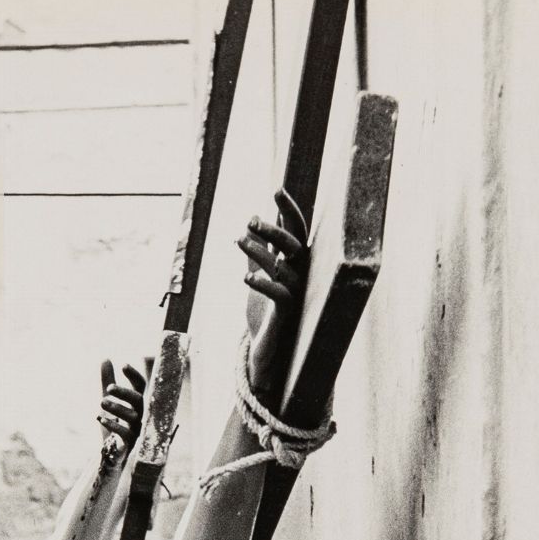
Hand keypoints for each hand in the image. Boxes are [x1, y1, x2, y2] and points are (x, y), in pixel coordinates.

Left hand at [96, 359, 148, 453]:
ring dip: (117, 408)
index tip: (123, 365)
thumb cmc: (114, 423)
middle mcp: (140, 414)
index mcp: (137, 402)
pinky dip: (113, 425)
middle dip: (124, 392)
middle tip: (108, 387)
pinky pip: (126, 433)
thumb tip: (106, 358)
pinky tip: (100, 418)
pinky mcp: (130, 443)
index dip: (134, 375)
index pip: (141, 386)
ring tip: (101, 401)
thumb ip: (107, 380)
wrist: (112, 452)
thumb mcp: (108, 399)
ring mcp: (137, 429)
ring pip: (132, 416)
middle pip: (138, 400)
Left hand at [239, 189, 310, 402]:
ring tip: (238, 240)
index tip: (276, 190)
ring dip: (260, 253)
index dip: (287, 211)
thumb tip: (250, 225)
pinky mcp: (287, 314)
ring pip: (283, 268)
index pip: (296, 230)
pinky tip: (247, 278)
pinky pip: (280, 296)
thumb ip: (256, 254)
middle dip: (274, 229)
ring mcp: (296, 294)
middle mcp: (301, 275)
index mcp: (295, 263)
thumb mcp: (257, 277)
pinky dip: (264, 285)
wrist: (265, 349)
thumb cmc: (264, 312)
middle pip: (294, 245)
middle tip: (252, 218)